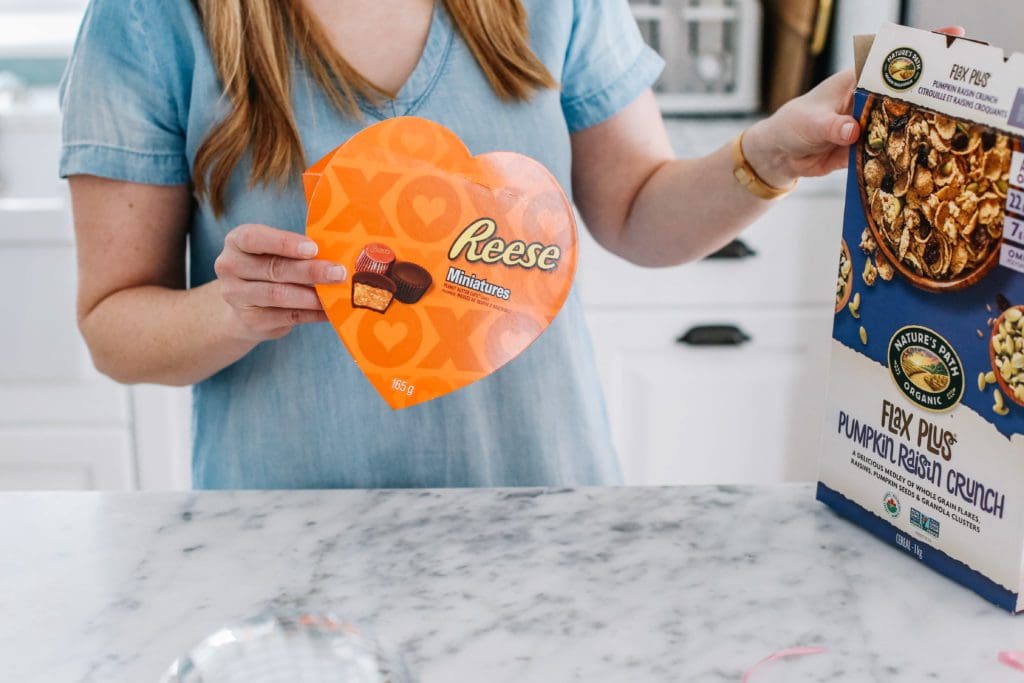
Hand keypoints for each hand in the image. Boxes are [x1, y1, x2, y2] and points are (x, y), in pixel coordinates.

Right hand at [214, 223, 345, 340]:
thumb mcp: (274, 250)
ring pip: (279, 295)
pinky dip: (312, 314)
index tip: (313, 248)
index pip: (254, 238)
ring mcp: (237, 296)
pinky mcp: (252, 320)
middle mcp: (230, 267)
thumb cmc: (269, 265)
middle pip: (273, 269)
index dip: (284, 243)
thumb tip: (338, 249)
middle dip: (310, 271)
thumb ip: (297, 248)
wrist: (245, 304)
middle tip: (338, 272)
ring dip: (312, 295)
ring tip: (336, 292)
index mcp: (236, 242)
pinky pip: (287, 316)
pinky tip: (330, 311)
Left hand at [742, 25, 966, 187]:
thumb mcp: (810, 123)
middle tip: (968, 85)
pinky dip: (908, 152)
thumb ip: (831, 126)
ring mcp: (872, 123)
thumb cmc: (793, 125)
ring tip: (961, 121)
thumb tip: (852, 130)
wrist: (782, 154)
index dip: (922, 47)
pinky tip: (931, 156)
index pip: (892, 59)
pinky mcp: (869, 147)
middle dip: (937, 85)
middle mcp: (869, 100)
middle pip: (908, 90)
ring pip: (905, 119)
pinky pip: (893, 149)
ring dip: (928, 122)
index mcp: (856, 81)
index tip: (952, 37)